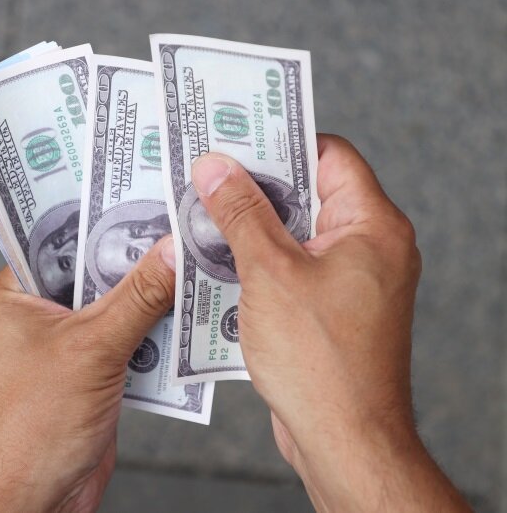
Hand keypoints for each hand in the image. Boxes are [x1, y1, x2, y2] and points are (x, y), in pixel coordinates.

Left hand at [0, 238, 175, 512]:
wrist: (32, 501)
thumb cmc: (32, 428)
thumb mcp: (91, 350)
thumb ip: (137, 298)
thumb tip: (172, 251)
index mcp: (15, 295)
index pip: (58, 237)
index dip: (98, 214)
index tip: (139, 190)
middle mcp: (37, 314)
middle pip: (92, 270)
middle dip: (134, 255)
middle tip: (178, 223)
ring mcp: (66, 343)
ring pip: (114, 304)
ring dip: (150, 293)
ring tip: (191, 261)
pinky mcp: (91, 370)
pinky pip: (127, 337)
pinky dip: (154, 329)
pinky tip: (187, 314)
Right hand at [191, 135, 469, 511]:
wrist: (344, 439)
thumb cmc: (320, 359)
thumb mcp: (270, 272)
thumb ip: (242, 214)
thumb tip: (216, 167)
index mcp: (372, 226)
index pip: (328, 156)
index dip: (281, 141)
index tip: (235, 134)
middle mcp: (370, 248)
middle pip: (309, 194)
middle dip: (255, 186)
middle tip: (206, 174)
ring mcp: (352, 280)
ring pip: (296, 234)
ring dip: (251, 227)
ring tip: (202, 215)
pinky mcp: (332, 309)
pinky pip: (293, 269)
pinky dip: (259, 262)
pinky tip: (217, 263)